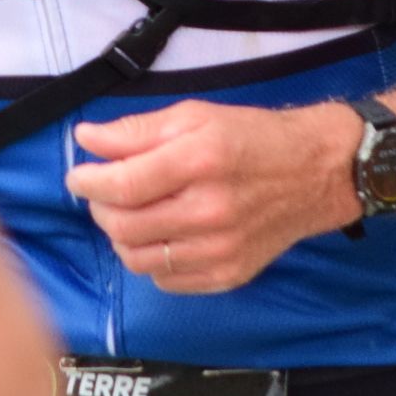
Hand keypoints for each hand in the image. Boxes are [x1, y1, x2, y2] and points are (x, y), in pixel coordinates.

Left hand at [62, 99, 364, 293]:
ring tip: (130, 213)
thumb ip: (138, 130)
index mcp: (201, 161)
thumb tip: (88, 139)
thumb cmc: (254, 137)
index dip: (88, 182)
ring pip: (137, 258)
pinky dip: (151, 258)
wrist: (317, 173)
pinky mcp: (228, 275)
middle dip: (100, 207)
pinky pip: (165, 279)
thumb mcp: (196, 116)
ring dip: (121, 236)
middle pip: (124, 225)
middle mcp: (210, 210)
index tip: (78, 176)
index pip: (123, 185)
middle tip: (104, 192)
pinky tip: (162, 234)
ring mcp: (220, 249)